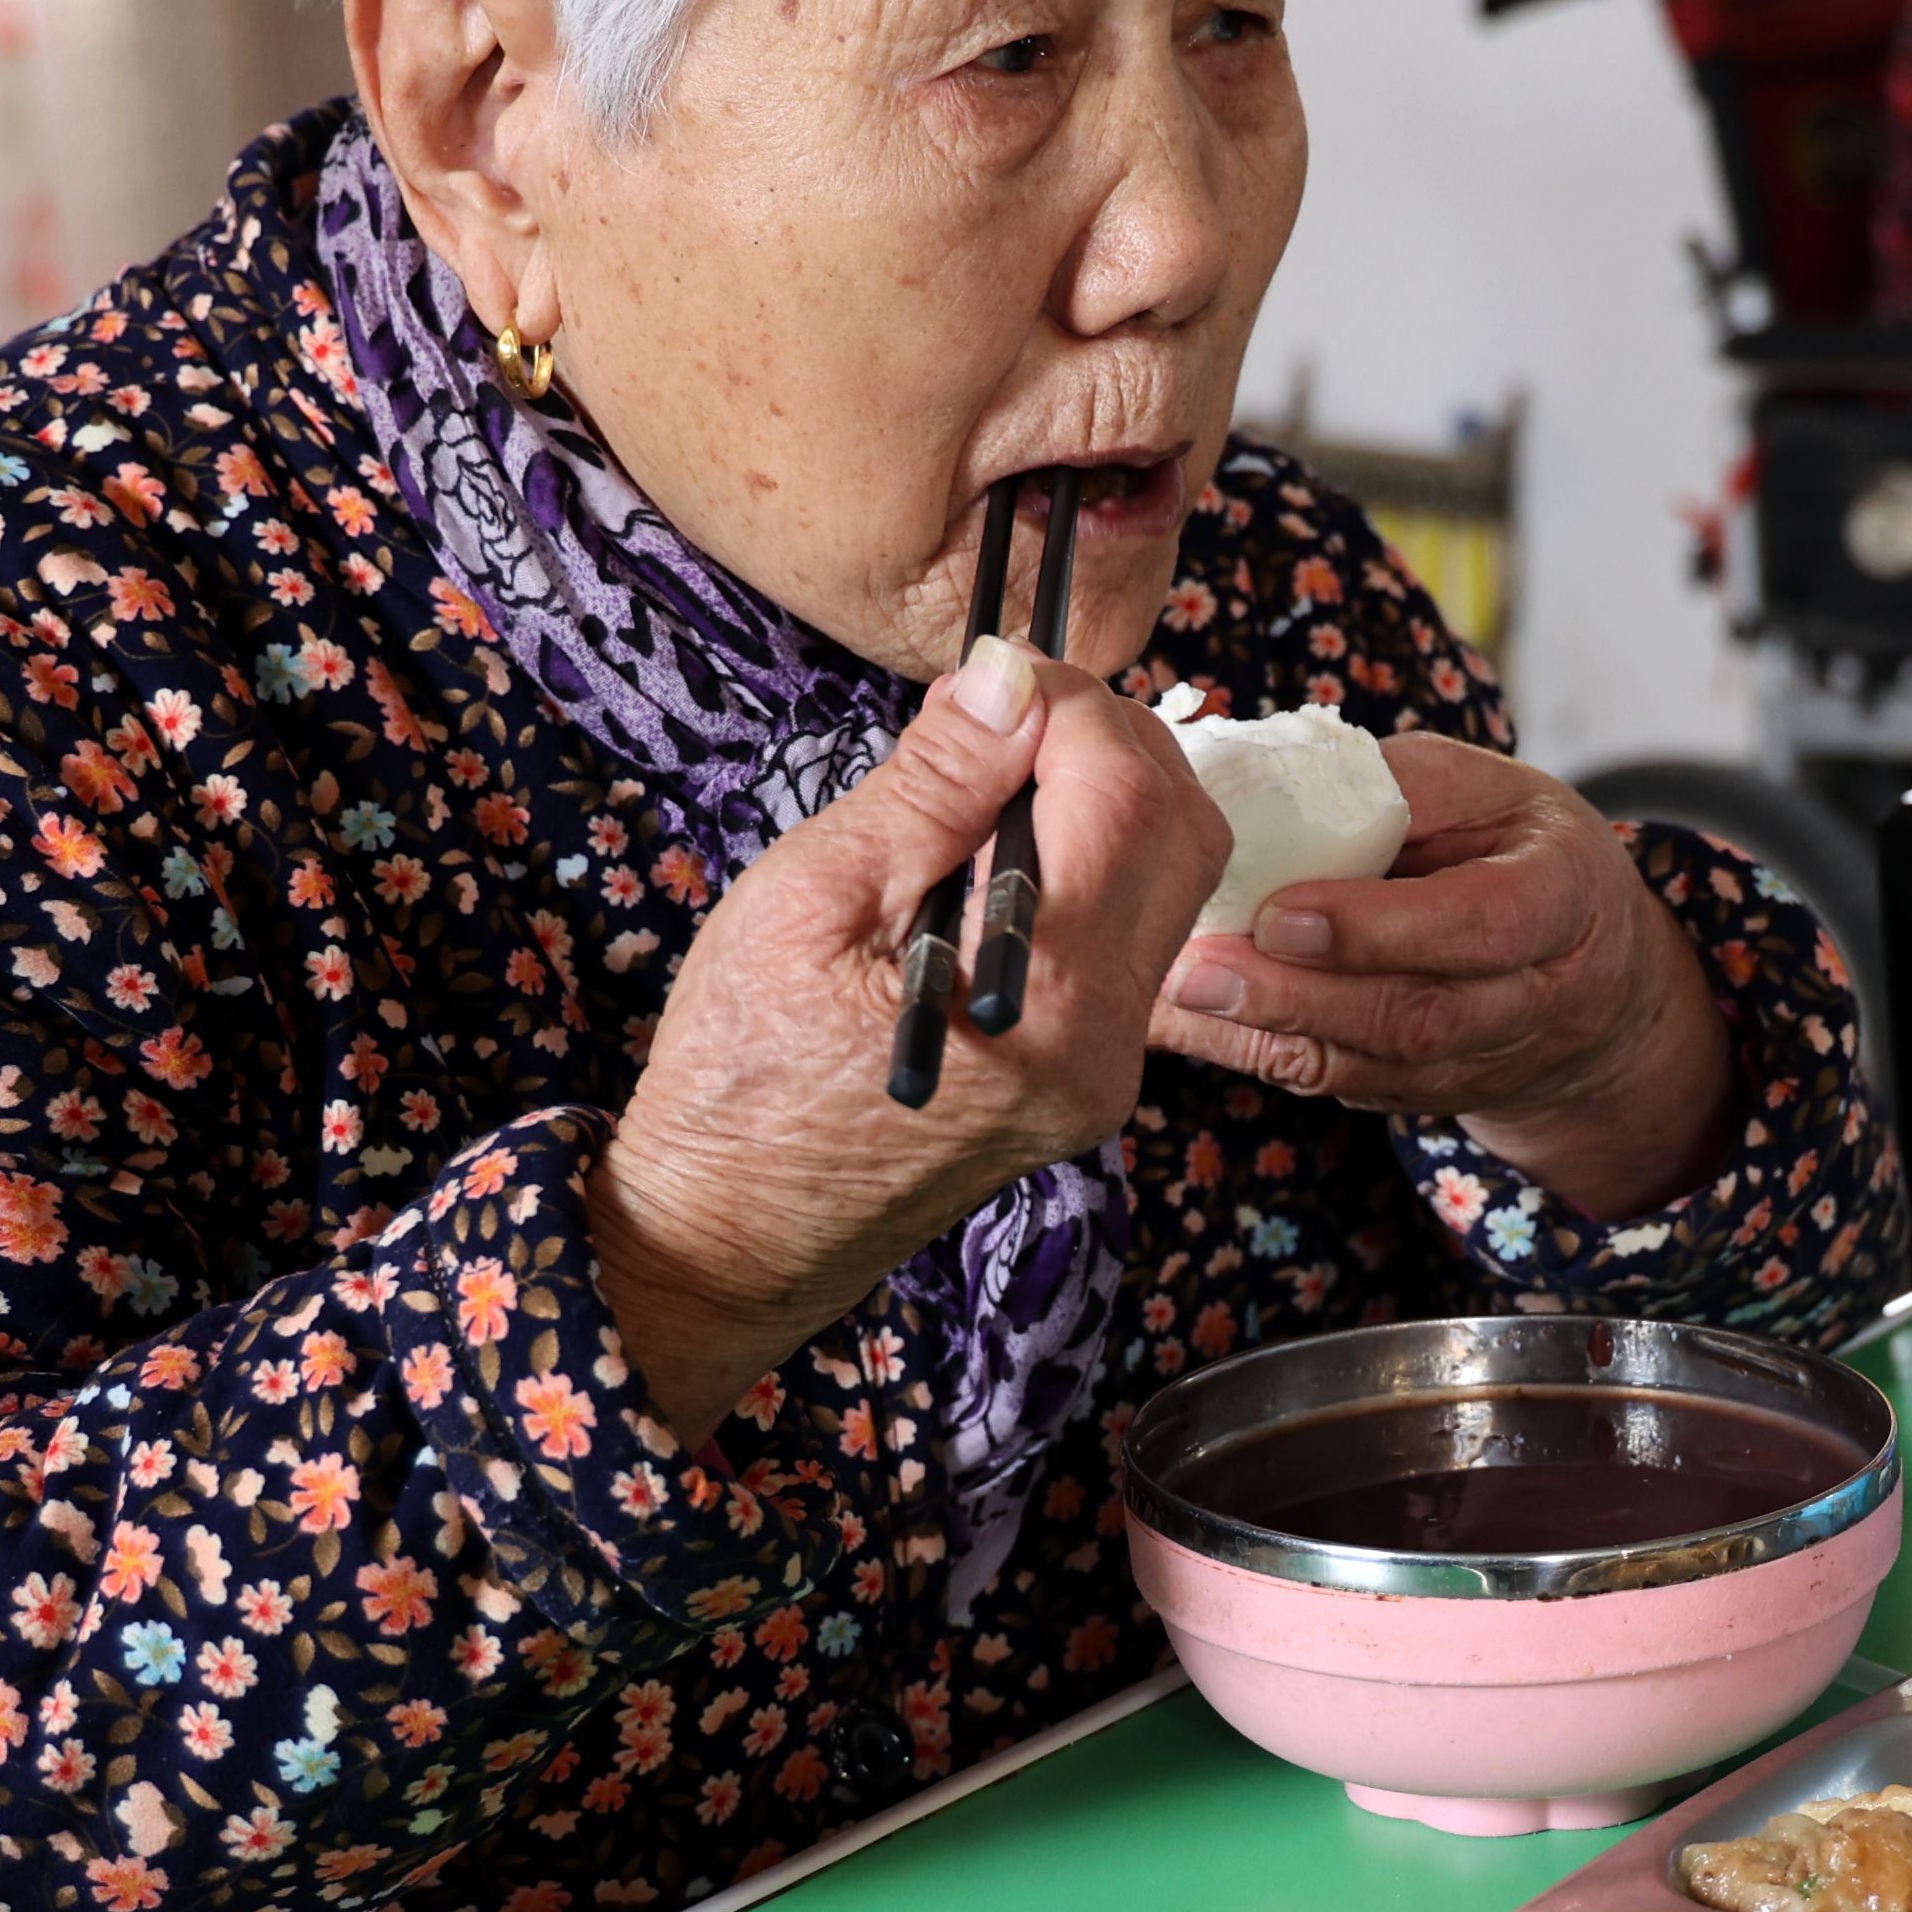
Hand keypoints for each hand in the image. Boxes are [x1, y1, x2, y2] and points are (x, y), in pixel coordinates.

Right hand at [587, 638, 1228, 1441]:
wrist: (727, 1236)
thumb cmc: (736, 1079)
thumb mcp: (811, 900)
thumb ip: (929, 789)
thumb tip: (1008, 679)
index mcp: (1046, 1002)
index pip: (1129, 796)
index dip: (1071, 705)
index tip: (992, 675)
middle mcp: (1108, 1046)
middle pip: (1185, 834)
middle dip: (1107, 742)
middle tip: (998, 717)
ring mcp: (1108, 1072)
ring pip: (1171, 883)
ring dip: (1101, 800)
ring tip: (981, 785)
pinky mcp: (1090, 1081)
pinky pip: (1130, 939)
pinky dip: (1085, 867)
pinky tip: (989, 859)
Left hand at [1152, 736, 1736, 1220]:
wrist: (1591, 972)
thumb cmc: (1519, 849)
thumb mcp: (1492, 790)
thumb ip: (1405, 787)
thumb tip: (1279, 779)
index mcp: (1565, 895)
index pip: (1484, 924)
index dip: (1384, 927)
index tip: (1282, 914)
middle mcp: (1537, 997)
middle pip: (1417, 1016)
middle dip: (1297, 996)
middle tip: (1194, 964)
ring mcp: (1485, 1060)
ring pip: (1371, 1066)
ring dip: (1262, 1033)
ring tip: (1173, 992)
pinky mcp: (1429, 1094)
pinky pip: (1339, 1084)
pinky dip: (1256, 1055)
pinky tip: (1184, 1024)